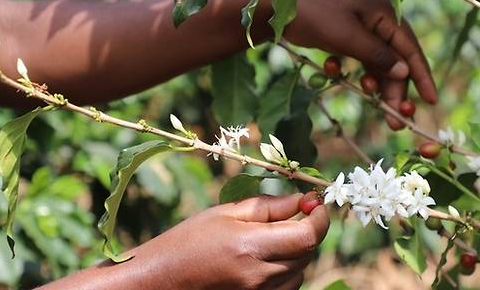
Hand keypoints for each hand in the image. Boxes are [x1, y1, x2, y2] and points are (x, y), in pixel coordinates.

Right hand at [133, 193, 328, 288]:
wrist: (159, 281)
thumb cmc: (187, 241)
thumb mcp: (225, 214)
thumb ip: (268, 206)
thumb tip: (302, 199)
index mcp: (251, 247)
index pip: (309, 236)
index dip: (320, 217)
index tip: (316, 202)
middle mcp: (260, 277)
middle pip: (307, 253)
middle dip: (307, 230)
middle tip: (294, 214)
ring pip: (300, 271)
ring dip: (296, 252)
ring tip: (271, 239)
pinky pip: (287, 287)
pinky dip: (286, 271)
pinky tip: (264, 259)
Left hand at [283, 0, 437, 129]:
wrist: (278, 5)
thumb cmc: (316, 14)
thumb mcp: (348, 36)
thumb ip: (377, 55)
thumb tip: (405, 72)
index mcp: (385, 14)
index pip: (410, 49)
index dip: (422, 76)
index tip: (431, 101)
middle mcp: (379, 22)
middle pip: (396, 61)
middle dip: (397, 90)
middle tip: (396, 120)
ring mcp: (362, 30)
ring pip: (379, 65)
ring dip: (378, 86)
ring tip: (378, 109)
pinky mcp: (346, 39)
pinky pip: (360, 61)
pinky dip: (353, 72)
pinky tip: (332, 69)